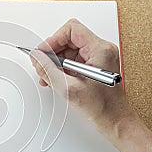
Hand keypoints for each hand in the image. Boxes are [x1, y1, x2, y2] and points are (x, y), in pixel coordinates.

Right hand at [30, 19, 132, 137]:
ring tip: (48, 76)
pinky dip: (62, 68)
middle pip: (69, 39)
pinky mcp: (95, 66)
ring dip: (55, 62)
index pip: (71, 30)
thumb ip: (48, 70)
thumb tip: (36, 57)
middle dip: (52, 52)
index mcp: (100, 50)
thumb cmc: (103, 108)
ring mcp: (99, 57)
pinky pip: (73, 60)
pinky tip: (56, 79)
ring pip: (69, 50)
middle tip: (42, 65)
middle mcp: (101, 50)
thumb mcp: (68, 88)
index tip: (43, 52)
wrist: (115, 122)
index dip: (53, 39)